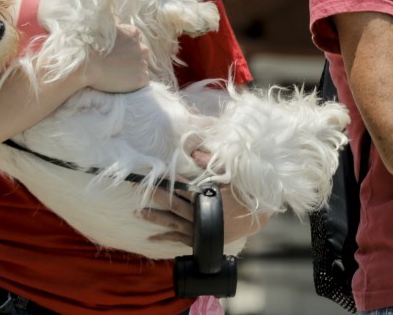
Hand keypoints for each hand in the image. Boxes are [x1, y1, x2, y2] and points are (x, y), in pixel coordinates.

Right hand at [82, 24, 149, 92]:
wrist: (87, 65)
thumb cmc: (91, 46)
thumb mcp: (103, 28)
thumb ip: (114, 27)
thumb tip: (111, 18)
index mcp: (134, 34)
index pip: (136, 40)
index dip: (126, 47)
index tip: (117, 52)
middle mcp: (142, 47)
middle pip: (140, 54)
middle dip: (131, 59)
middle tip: (116, 65)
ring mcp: (142, 64)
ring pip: (141, 68)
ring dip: (132, 71)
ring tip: (117, 74)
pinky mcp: (141, 78)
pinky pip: (142, 80)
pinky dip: (134, 82)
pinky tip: (121, 82)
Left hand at [137, 150, 268, 246]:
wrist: (254, 220)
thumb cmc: (241, 194)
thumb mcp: (231, 175)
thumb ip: (212, 164)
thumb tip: (194, 153)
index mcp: (208, 198)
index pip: (183, 188)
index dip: (167, 181)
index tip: (153, 174)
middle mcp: (201, 215)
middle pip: (173, 205)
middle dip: (155, 196)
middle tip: (138, 188)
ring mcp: (199, 229)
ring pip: (173, 223)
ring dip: (155, 217)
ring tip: (138, 212)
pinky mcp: (200, 239)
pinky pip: (179, 239)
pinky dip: (165, 238)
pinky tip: (151, 237)